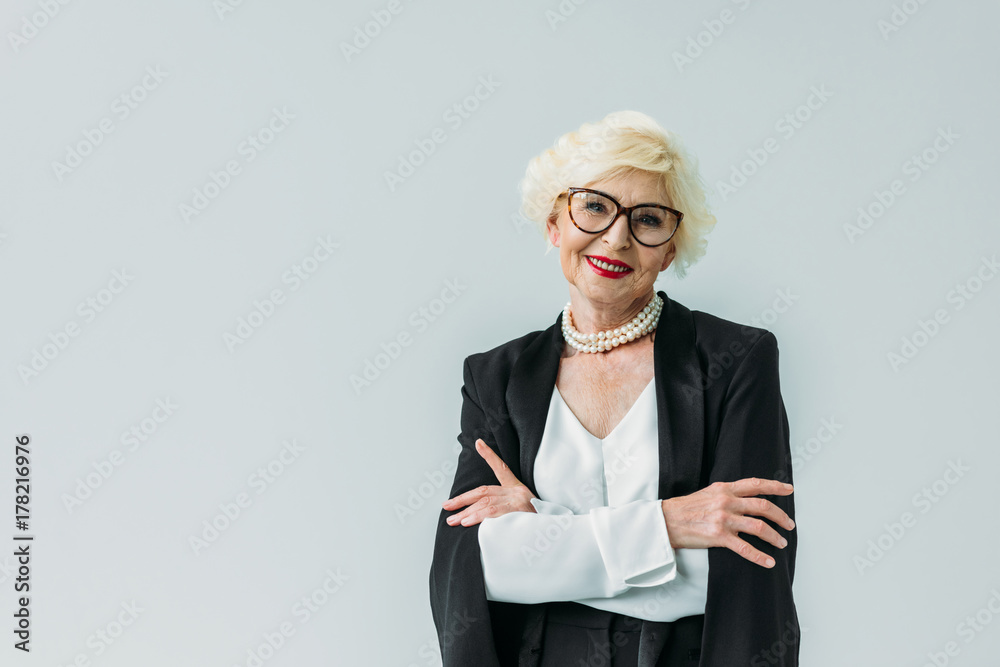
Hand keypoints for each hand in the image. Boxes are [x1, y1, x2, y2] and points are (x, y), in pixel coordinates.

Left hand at [442, 438, 536, 526]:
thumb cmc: (536, 524)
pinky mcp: (519, 513)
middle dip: (463, 499)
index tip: (478, 443)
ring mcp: (519, 502)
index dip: (489, 456)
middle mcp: (518, 493)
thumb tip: (479, 515)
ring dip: (467, 512)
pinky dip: (479, 518)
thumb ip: (503, 510)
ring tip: (453, 520)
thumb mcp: (523, 513)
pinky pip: (494, 514)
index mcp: (518, 489)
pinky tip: (468, 523)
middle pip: (485, 491)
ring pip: (486, 503)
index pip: (502, 469)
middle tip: (447, 506)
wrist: (553, 533)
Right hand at [660, 478, 794, 568]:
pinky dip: (760, 556)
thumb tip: (746, 498)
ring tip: (781, 542)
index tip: (789, 489)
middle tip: (789, 524)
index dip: (775, 486)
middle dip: (781, 516)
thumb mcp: (708, 492)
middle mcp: (726, 501)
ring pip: (759, 527)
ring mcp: (723, 519)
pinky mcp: (718, 537)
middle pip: (763, 507)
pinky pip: (745, 548)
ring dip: (774, 536)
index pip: (755, 484)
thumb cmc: (686, 508)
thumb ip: (728, 493)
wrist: (666, 520)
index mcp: (725, 488)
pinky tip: (769, 562)